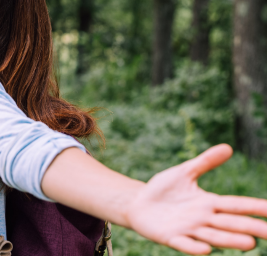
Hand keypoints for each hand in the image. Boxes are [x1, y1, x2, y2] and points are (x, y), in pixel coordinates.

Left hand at [126, 144, 266, 253]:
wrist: (137, 203)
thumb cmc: (162, 189)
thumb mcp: (184, 172)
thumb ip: (205, 162)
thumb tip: (228, 147)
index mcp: (209, 203)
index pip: (237, 205)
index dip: (255, 208)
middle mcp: (203, 219)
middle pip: (231, 224)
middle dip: (252, 228)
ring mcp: (188, 230)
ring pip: (213, 237)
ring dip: (230, 240)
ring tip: (249, 243)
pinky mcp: (170, 237)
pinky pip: (184, 244)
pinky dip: (194, 247)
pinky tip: (206, 250)